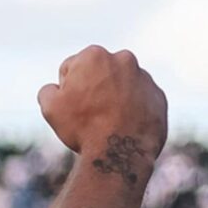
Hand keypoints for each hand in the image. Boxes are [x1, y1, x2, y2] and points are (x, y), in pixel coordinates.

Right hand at [38, 45, 167, 172]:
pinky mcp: (159, 97)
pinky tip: (123, 126)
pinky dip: (133, 109)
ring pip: (122, 85)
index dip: (67, 88)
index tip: (71, 105)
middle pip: (100, 72)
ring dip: (114, 97)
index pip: (72, 68)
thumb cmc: (82, 126)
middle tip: (88, 113)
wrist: (119, 152)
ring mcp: (144, 78)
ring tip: (107, 122)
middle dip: (94, 87)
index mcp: (94, 55)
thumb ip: (48, 90)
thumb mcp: (50, 107)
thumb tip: (55, 89)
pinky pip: (141, 100)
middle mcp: (123, 59)